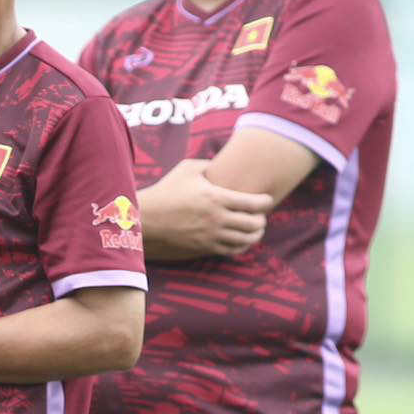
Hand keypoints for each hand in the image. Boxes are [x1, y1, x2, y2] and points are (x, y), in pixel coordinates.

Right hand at [140, 160, 271, 258]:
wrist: (146, 217)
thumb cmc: (167, 191)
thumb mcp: (187, 169)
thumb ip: (209, 164)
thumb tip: (223, 162)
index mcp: (217, 197)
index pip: (255, 203)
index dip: (266, 201)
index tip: (266, 199)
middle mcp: (217, 219)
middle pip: (254, 224)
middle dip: (262, 219)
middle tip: (261, 215)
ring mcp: (211, 236)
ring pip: (246, 240)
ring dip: (255, 234)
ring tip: (255, 229)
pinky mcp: (204, 248)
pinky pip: (231, 251)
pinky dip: (241, 246)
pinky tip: (241, 240)